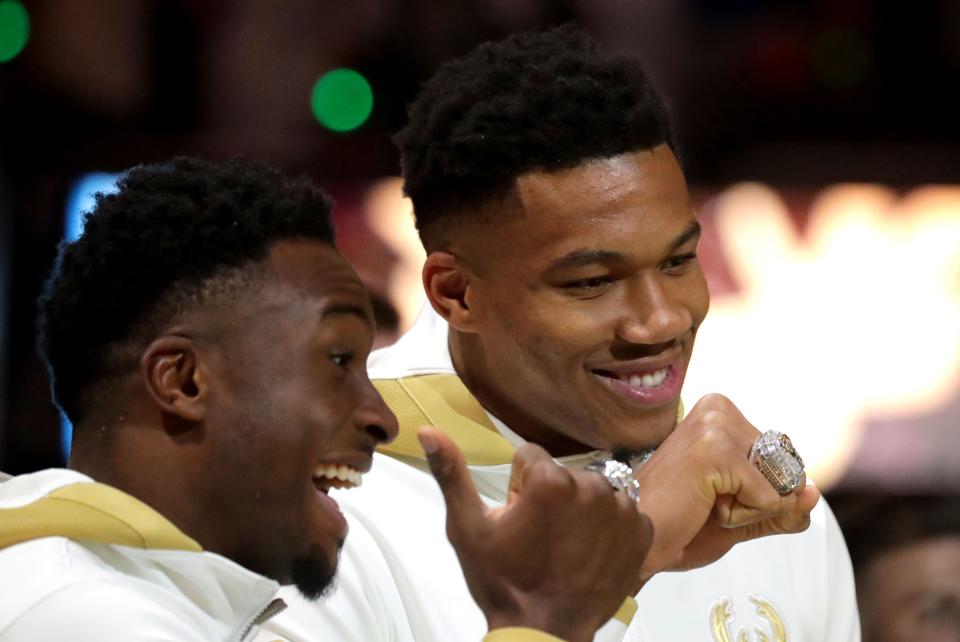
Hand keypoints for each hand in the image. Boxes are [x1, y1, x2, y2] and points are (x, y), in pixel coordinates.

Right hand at [418, 427, 652, 641]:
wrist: (543, 633)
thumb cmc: (502, 582)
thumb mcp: (467, 528)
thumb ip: (451, 473)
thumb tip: (429, 429)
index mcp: (550, 481)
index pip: (530, 458)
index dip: (519, 487)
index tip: (518, 518)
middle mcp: (592, 487)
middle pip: (564, 474)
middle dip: (552, 497)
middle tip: (540, 537)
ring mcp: (622, 512)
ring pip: (594, 491)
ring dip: (582, 511)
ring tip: (566, 547)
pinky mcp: (641, 534)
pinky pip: (623, 514)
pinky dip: (609, 529)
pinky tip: (591, 553)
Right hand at [635, 394, 819, 578]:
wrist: (637, 538)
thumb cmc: (678, 524)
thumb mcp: (741, 515)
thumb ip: (781, 506)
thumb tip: (813, 494)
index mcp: (720, 411)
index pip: (783, 458)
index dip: (761, 491)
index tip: (713, 494)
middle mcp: (718, 408)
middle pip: (785, 467)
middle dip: (758, 500)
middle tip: (707, 502)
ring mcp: (715, 426)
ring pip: (778, 482)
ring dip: (749, 509)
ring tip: (703, 503)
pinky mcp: (715, 449)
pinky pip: (767, 496)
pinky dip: (742, 515)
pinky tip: (702, 506)